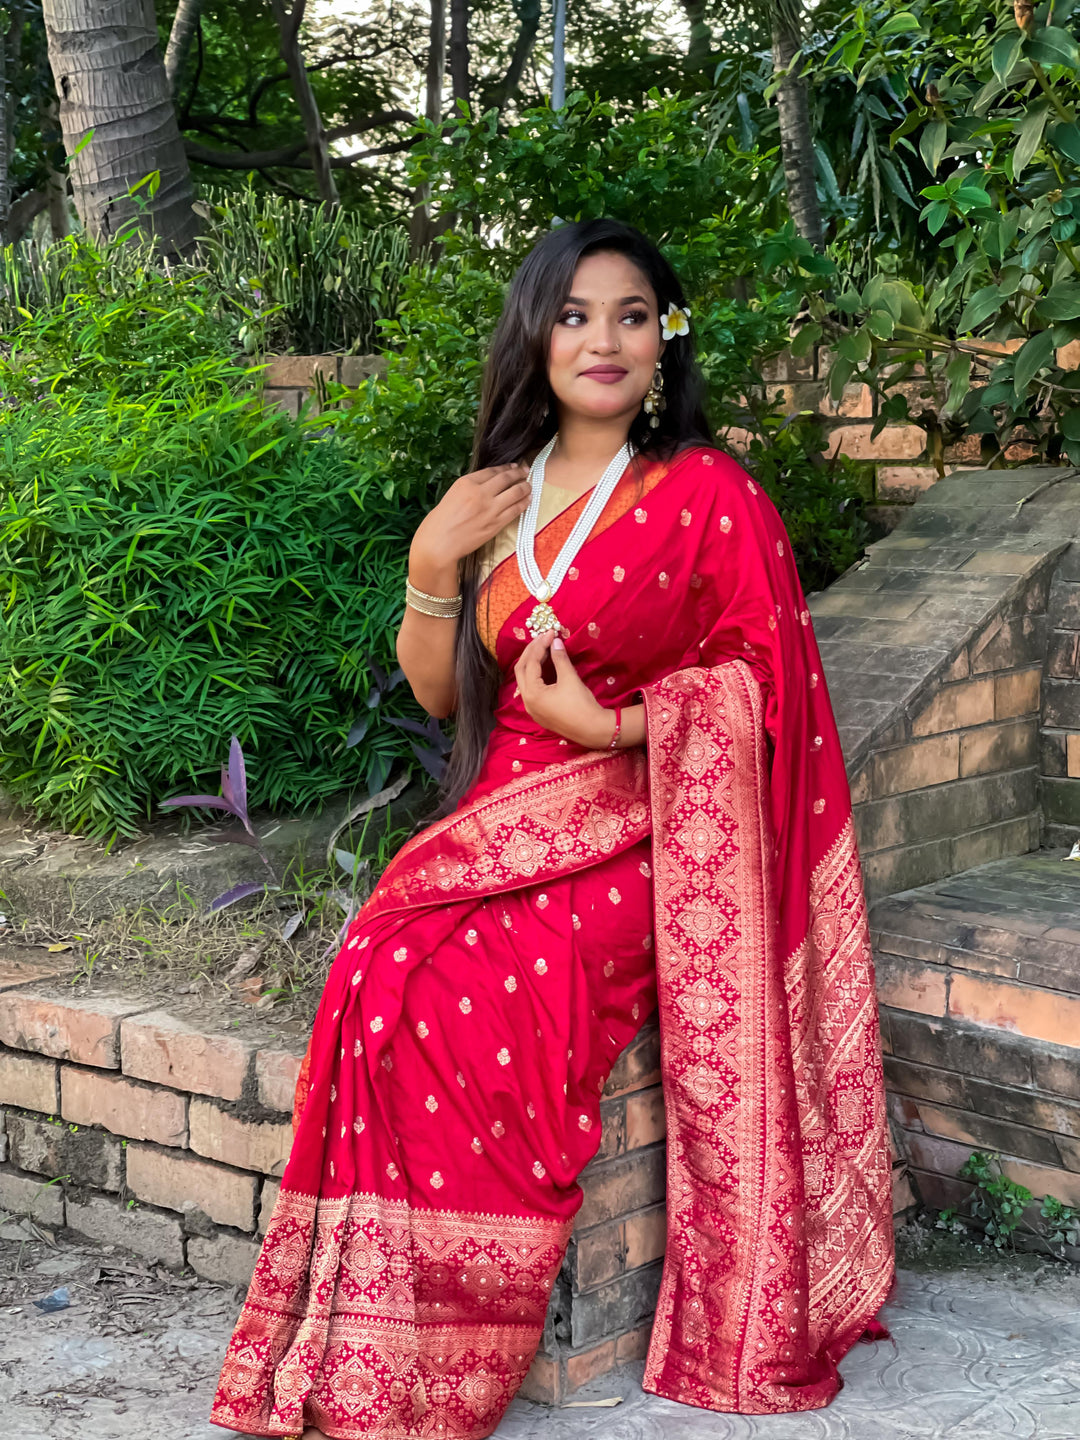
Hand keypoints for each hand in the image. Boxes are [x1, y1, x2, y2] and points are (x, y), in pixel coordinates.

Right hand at [410, 462, 530, 573]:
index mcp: (466, 483)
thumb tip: (486, 486)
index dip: (506, 468)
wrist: (439, 543)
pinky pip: (515, 510)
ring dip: (525, 487)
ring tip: (529, 485)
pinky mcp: (496, 523)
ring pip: (515, 492)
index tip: (513, 467)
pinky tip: (528, 500)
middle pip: (506, 478)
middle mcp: (480, 492)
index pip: (492, 471)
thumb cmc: (440, 522)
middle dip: (519, 473)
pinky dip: (524, 503)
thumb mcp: (452, 495)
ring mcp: (490, 508)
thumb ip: (469, 489)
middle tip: (526, 471)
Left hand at [514, 631, 615, 748]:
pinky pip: (530, 689)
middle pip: (521, 670)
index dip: (540, 645)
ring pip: (524, 680)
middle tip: (543, 638)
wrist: (593, 730)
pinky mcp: (539, 712)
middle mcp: (527, 701)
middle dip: (531, 652)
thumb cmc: (581, 705)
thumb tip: (555, 641)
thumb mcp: (570, 678)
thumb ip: (560, 658)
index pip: (531, 663)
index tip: (551, 633)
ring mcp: (532, 708)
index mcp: (532, 693)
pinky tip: (544, 667)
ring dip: (531, 663)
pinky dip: (535, 675)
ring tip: (543, 649)